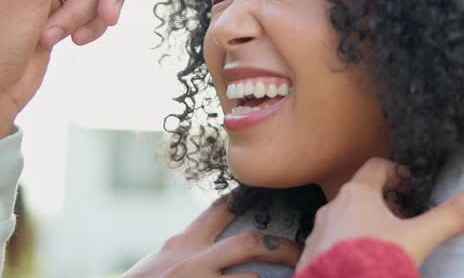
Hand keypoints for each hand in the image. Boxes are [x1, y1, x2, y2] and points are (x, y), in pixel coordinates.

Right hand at [124, 198, 301, 277]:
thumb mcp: (161, 263)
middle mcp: (192, 259)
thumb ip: (189, 250)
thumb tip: (220, 243)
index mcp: (183, 243)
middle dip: (282, 247)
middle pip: (249, 242)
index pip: (222, 209)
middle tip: (303, 252)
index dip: (250, 199)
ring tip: (294, 274)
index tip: (274, 195)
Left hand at [298, 157, 463, 270]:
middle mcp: (333, 207)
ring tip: (389, 243)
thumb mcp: (419, 237)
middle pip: (362, 193)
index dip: (398, 173)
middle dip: (385, 203)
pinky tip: (366, 261)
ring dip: (366, 225)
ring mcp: (319, 232)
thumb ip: (450, 215)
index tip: (414, 187)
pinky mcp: (312, 255)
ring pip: (346, 218)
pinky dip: (349, 245)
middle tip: (407, 219)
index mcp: (357, 193)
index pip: (377, 166)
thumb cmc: (375, 260)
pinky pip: (332, 241)